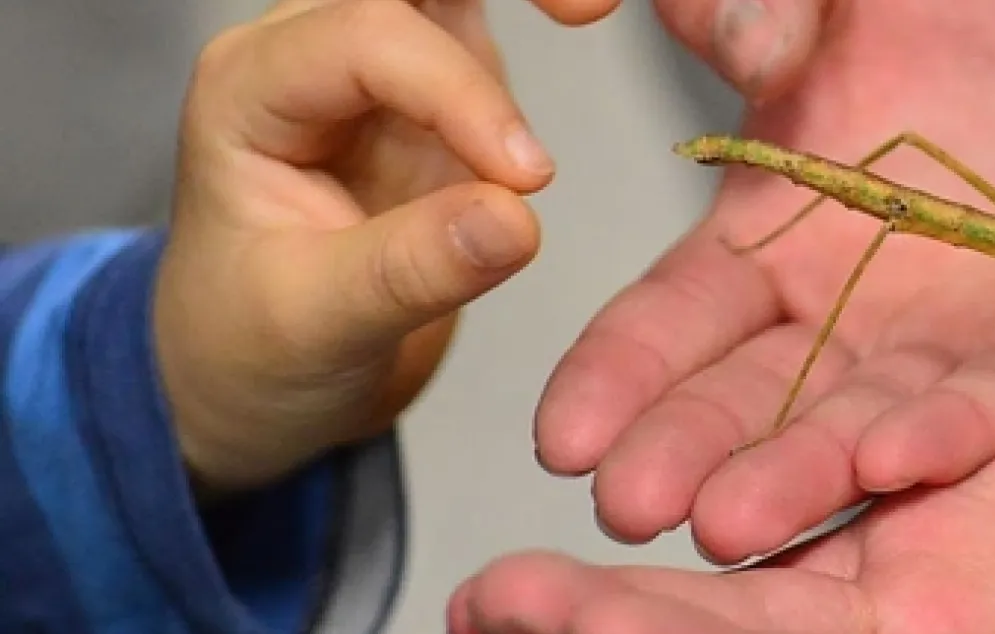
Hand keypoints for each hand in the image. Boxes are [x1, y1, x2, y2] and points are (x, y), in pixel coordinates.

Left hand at [156, 0, 552, 495]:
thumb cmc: (249, 347)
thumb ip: (411, 269)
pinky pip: (487, 27)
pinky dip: (539, 14)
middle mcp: (309, 57)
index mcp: (252, 93)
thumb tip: (516, 219)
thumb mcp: (317, 326)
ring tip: (592, 10)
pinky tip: (582, 22)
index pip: (366, 41)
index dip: (458, 95)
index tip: (528, 180)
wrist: (255, 381)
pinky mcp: (436, 92)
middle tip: (589, 9)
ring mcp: (378, 69)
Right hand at [535, 0, 994, 556]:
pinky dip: (952, 436)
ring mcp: (970, 341)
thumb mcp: (864, 1)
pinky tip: (888, 467)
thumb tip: (703, 31)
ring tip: (728, 521)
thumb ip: (765, 15)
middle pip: (760, 396)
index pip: (686, 318)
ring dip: (799, 475)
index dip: (622, 373)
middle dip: (690, 450)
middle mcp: (872, 307)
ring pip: (868, 426)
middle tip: (628, 501)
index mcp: (800, 229)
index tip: (562, 430)